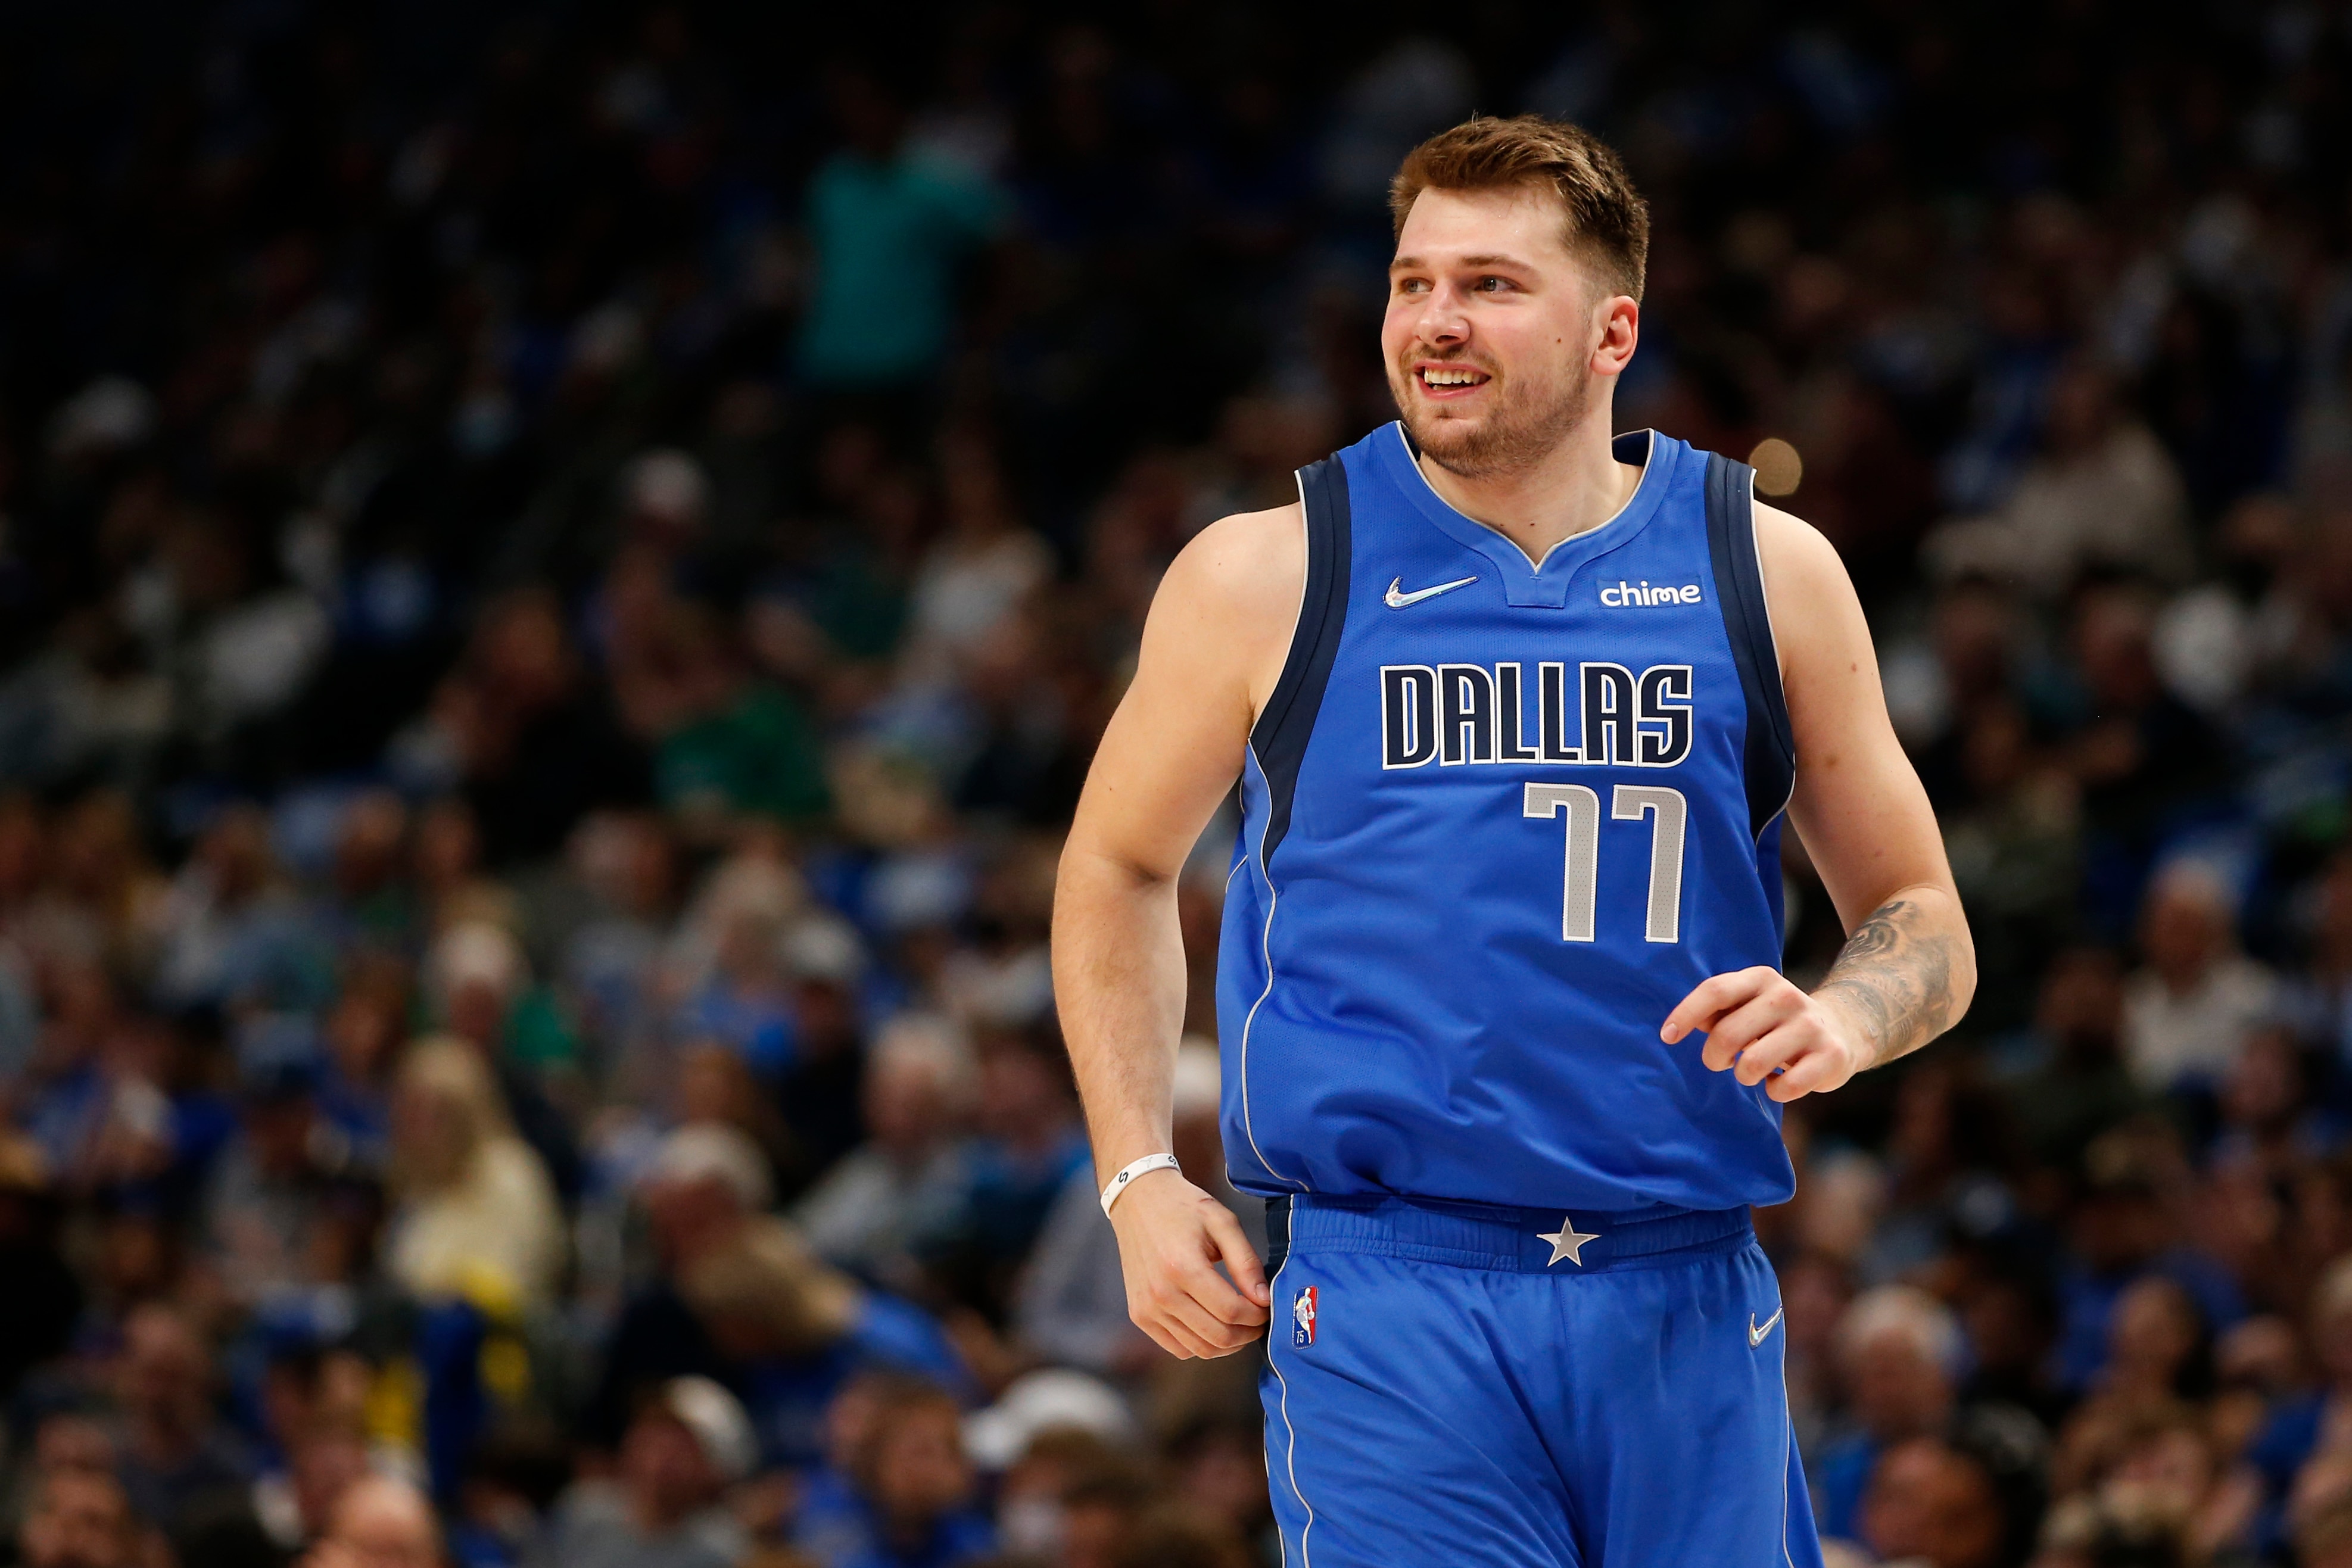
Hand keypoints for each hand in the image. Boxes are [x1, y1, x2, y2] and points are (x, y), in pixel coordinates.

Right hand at [1105, 1166, 1270, 1358]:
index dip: (1257, 1316)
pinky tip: (1213, 1325)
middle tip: (1258, 1321)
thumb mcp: (1222, 1222)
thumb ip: (1246, 1262)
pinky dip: (1202, 1345)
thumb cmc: (1183, 1207)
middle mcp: (1161, 1293)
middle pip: (1217, 1336)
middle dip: (1247, 1334)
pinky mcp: (1139, 1315)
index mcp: (1183, 1267)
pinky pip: (1178, 1348)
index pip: (1231, 1311)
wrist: (1138, 1201)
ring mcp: (1147, 1308)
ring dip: (1228, 1344)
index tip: (1266, 1307)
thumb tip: (1264, 1299)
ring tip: (1240, 1324)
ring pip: (1200, 1349)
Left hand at [1661, 965, 1869, 1102]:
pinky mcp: (1831, 1056)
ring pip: (1753, 1064)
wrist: (1843, 1029)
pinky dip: (1774, 1092)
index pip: (1714, 991)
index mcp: (1761, 979)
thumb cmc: (1776, 1021)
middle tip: (1721, 1062)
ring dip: (1744, 1076)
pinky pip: (1784, 1088)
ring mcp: (1811, 1026)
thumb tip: (1680, 1025)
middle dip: (1714, 1057)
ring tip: (1753, 1070)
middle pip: (1727, 1034)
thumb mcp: (1748, 1005)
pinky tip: (1781, 1081)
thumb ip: (1716, 1011)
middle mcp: (1787, 997)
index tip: (1667, 1036)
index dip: (1686, 1013)